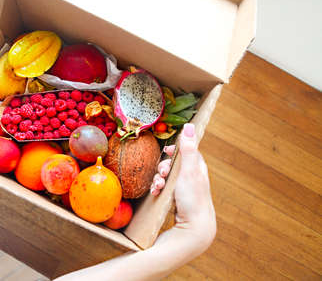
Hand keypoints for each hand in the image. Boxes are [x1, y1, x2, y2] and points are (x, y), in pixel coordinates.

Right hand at [152, 123, 215, 263]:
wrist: (194, 228)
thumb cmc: (193, 198)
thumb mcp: (189, 171)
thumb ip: (188, 149)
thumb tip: (189, 125)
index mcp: (198, 168)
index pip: (188, 151)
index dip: (176, 149)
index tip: (167, 151)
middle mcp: (193, 177)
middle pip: (175, 164)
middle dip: (163, 167)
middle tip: (161, 173)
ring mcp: (185, 189)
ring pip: (168, 177)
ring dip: (159, 179)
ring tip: (157, 187)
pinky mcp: (178, 199)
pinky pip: (165, 188)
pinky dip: (159, 189)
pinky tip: (155, 194)